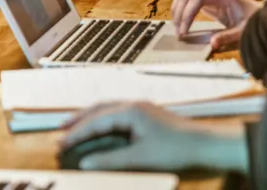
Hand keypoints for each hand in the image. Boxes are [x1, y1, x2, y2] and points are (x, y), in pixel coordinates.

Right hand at [60, 102, 246, 172]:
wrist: (206, 144)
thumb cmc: (176, 149)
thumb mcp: (140, 158)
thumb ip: (110, 160)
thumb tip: (85, 163)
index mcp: (130, 111)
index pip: (96, 121)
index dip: (77, 133)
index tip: (61, 143)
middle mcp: (133, 104)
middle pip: (98, 109)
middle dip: (78, 120)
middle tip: (60, 130)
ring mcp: (141, 108)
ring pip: (107, 108)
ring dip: (89, 117)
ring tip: (74, 126)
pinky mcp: (146, 115)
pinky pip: (116, 112)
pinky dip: (102, 119)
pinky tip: (100, 126)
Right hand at [171, 0, 261, 51]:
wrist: (262, 15)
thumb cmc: (254, 21)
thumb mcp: (243, 31)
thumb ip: (228, 36)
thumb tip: (212, 44)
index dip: (187, 13)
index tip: (184, 31)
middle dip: (179, 13)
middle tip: (179, 33)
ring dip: (177, 8)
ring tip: (177, 27)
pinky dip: (181, 6)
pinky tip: (182, 19)